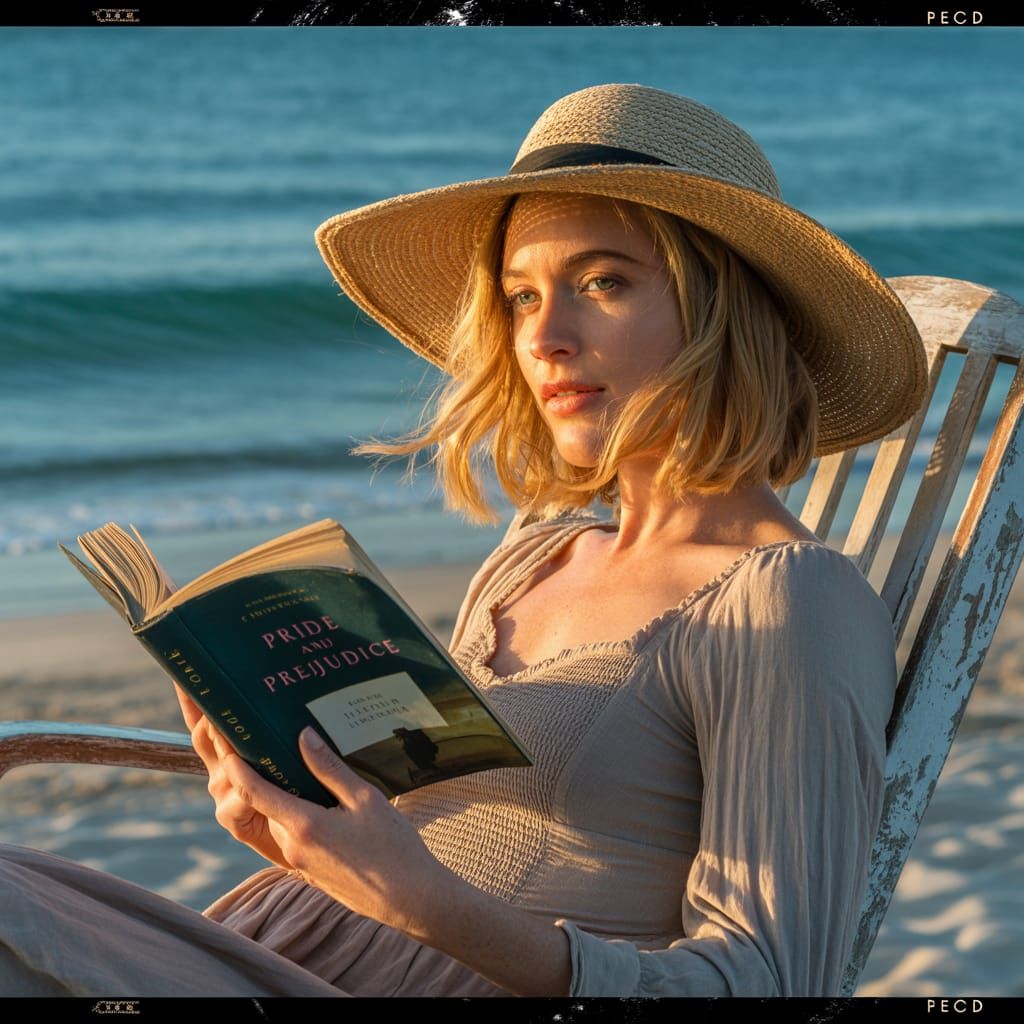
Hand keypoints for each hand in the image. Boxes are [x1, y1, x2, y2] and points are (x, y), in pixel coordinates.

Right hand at [174, 684, 288, 868]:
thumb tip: (292, 689)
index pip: (204, 720)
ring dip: (228, 744)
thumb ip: (285, 730)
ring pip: (223, 761)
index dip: (191, 699)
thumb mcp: (290, 757)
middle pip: (207, 735)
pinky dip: (244, 787)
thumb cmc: (304, 793)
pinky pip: (238, 797)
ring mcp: (225, 794)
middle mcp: (222, 770)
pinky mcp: (235, 819)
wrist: (308, 841)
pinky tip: (247, 780)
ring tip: (229, 722)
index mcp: (230, 752)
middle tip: (214, 686)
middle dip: (211, 712)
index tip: (181, 674)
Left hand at [218, 725, 449, 934]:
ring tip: (301, 771)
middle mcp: (293, 846)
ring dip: (283, 799)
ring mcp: (300, 862)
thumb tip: (303, 736)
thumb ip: (330, 768)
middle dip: (263, 779)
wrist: (408, 898)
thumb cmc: (392, 846)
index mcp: (304, 825)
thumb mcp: (365, 798)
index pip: (255, 792)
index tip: (227, 745)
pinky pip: (294, 836)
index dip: (237, 768)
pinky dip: (297, 817)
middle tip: (270, 748)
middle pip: (266, 805)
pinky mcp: (310, 872)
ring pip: (281, 821)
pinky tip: (321, 805)